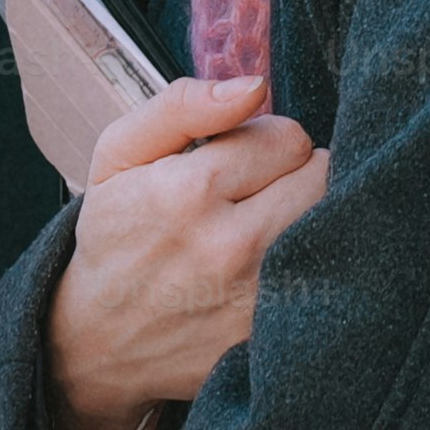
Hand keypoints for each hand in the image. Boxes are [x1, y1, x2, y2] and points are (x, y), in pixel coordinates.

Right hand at [42, 72, 323, 429]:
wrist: (96, 343)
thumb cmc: (113, 237)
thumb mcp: (118, 156)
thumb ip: (182, 106)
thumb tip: (255, 86)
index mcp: (187, 192)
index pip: (287, 136)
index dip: (265, 142)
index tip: (238, 163)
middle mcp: (229, 246)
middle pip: (322, 175)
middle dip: (294, 174)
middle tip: (256, 193)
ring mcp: (256, 296)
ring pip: (332, 221)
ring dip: (307, 214)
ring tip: (266, 224)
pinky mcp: (273, 332)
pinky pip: (330, 274)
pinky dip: (312, 261)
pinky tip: (276, 265)